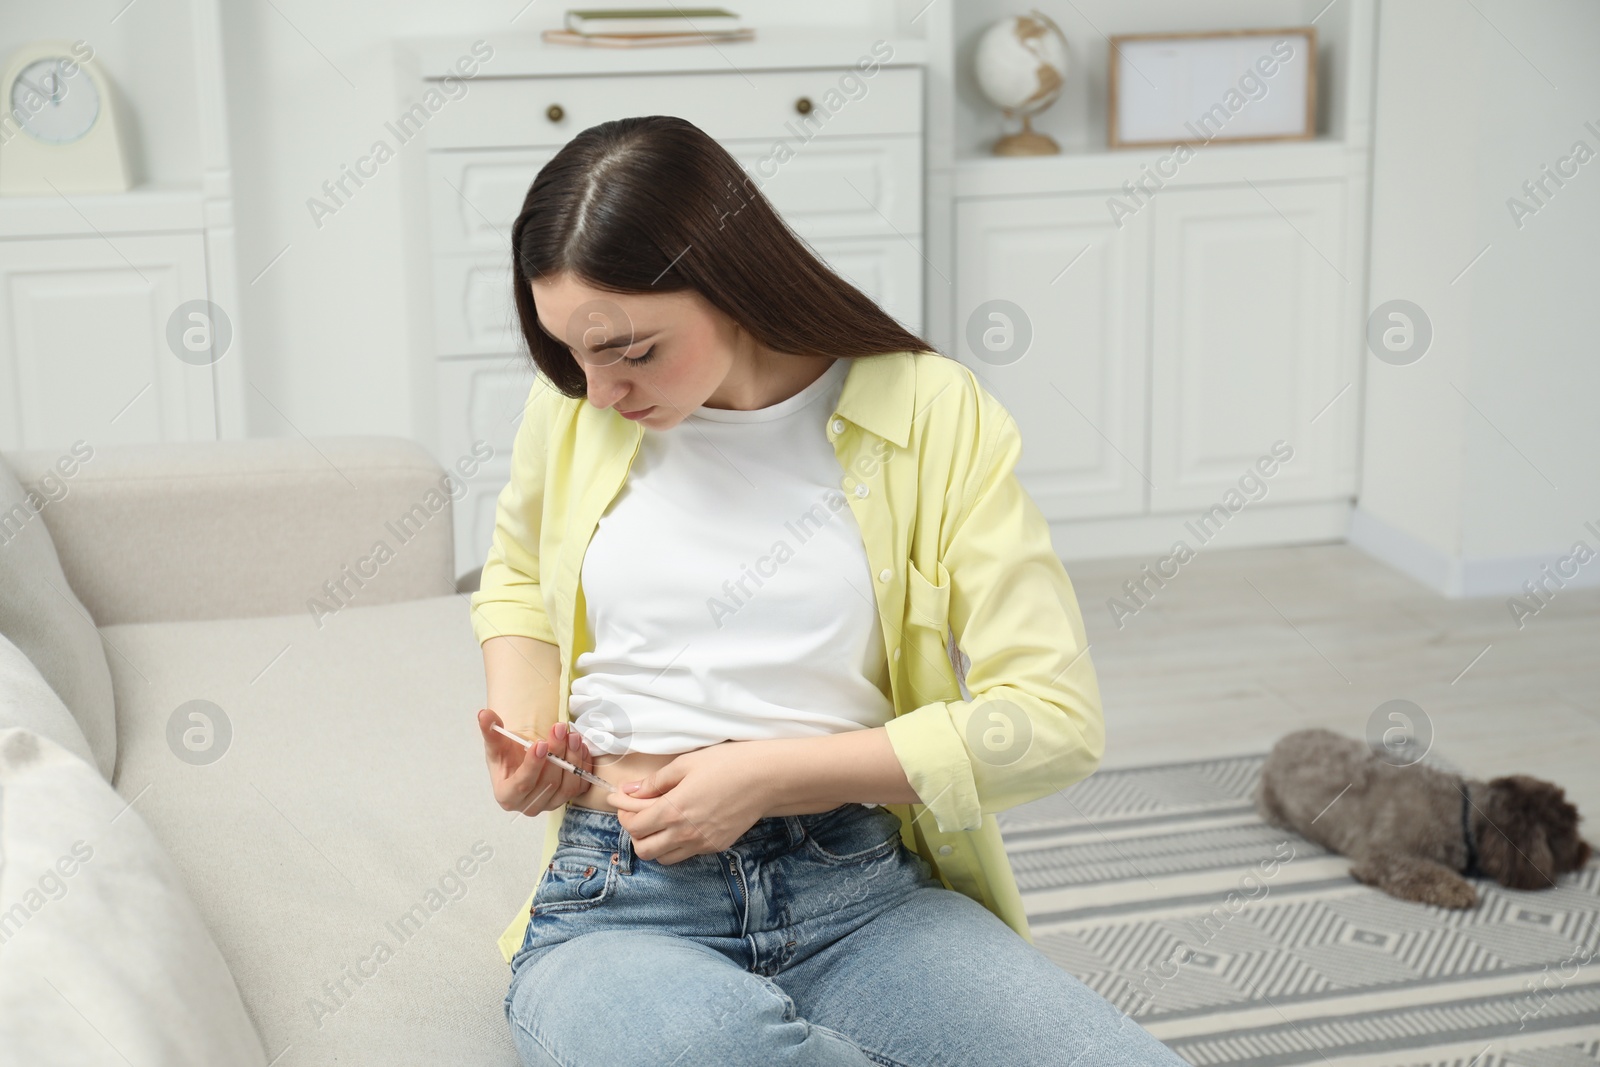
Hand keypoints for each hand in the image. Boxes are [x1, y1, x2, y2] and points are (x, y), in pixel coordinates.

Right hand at [478, 708, 593, 816]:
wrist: (523, 762)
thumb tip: (483, 714)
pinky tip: (580, 746)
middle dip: (557, 753)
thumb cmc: (508, 756)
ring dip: (573, 759)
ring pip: (567, 786)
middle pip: (548, 783)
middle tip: (560, 728)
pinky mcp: (567, 799)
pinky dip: (583, 766)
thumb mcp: (497, 744)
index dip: (532, 764)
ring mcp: (550, 804)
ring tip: (572, 735)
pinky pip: (580, 787)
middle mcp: (529, 805)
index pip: (522, 784)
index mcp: (507, 796)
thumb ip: (490, 731)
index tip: (540, 743)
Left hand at [606, 741, 772, 863]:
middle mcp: (685, 833)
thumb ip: (654, 782)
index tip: (623, 799)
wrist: (766, 778)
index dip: (623, 812)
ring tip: (659, 821)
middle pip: (644, 849)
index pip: (634, 825)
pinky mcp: (716, 846)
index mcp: (674, 810)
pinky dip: (675, 845)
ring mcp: (702, 843)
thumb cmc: (727, 764)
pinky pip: (685, 854)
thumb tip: (629, 791)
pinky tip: (681, 825)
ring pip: (663, 858)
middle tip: (639, 812)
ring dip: (654, 842)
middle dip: (635, 832)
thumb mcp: (685, 764)